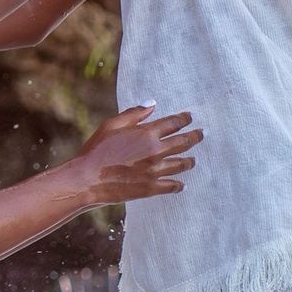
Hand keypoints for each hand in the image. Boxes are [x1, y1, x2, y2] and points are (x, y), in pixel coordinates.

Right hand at [67, 104, 199, 204]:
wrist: (87, 179)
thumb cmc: (96, 150)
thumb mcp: (111, 125)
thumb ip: (134, 113)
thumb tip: (152, 103)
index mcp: (146, 133)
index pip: (172, 123)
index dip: (183, 118)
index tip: (190, 117)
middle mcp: (155, 151)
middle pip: (183, 142)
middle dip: (195, 136)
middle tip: (203, 133)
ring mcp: (155, 170)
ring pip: (181, 164)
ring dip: (190, 160)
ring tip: (194, 160)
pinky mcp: (150, 188)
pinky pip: (171, 186)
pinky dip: (178, 185)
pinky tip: (183, 185)